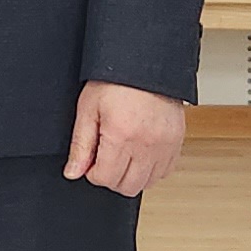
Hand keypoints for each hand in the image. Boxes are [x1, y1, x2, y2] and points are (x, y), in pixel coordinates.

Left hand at [62, 80, 186, 196]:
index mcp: (122, 135)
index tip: (91, 160)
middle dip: (111, 177)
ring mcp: (165, 145)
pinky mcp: (177, 143)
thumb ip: (80, 144)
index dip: (92, 172)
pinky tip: (140, 154)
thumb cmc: (116, 80)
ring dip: (131, 176)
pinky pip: (165, 172)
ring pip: (147, 183)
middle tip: (105, 158)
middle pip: (127, 187)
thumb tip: (73, 172)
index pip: (105, 178)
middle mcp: (147, 144)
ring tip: (122, 155)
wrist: (146, 63)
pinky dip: (151, 170)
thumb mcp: (88, 108)